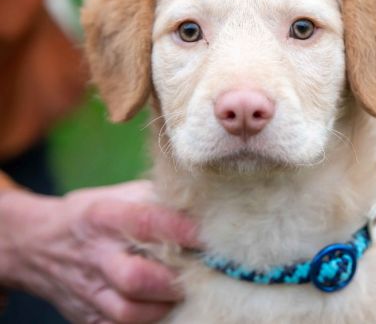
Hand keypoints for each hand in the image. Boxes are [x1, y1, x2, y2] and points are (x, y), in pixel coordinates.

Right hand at [0, 180, 199, 322]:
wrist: (37, 245)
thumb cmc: (91, 214)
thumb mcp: (117, 195)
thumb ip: (154, 199)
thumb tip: (197, 204)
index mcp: (105, 217)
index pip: (146, 222)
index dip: (179, 230)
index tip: (207, 235)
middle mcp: (95, 256)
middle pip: (135, 278)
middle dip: (172, 281)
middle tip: (199, 274)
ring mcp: (88, 292)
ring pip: (128, 313)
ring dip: (162, 307)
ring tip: (183, 294)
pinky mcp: (86, 318)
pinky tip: (162, 312)